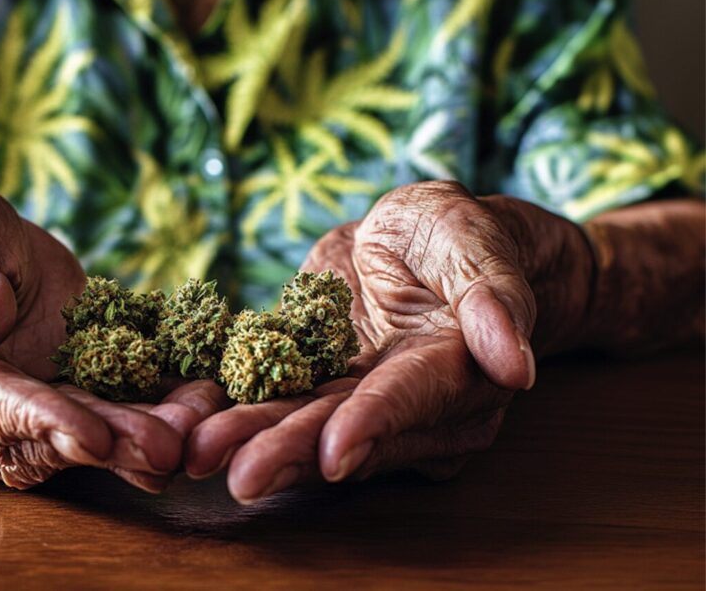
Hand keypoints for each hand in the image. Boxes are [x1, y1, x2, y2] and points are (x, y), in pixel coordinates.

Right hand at [0, 174, 224, 490]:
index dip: (36, 420)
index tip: (93, 436)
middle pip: (24, 441)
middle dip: (100, 444)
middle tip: (166, 446)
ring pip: (60, 446)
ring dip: (127, 445)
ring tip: (189, 435)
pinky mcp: (31, 415)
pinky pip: (85, 424)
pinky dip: (136, 422)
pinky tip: (187, 415)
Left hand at [185, 181, 594, 501]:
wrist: (420, 242)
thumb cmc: (456, 233)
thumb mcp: (473, 240)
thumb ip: (492, 297)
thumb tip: (514, 364)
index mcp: (456, 369)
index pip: (414, 399)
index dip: (375, 423)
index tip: (335, 451)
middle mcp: (409, 404)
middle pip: (347, 430)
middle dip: (293, 452)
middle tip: (241, 474)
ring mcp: (358, 400)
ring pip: (304, 424)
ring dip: (253, 441)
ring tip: (200, 454)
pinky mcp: (318, 386)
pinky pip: (274, 398)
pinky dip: (234, 411)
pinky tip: (192, 423)